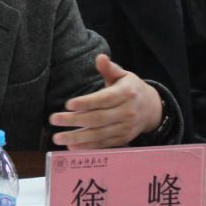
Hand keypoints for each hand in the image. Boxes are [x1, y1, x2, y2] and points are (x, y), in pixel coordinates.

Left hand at [48, 54, 162, 148]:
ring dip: (77, 138)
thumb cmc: (131, 88)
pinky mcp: (123, 139)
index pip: (104, 99)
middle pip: (98, 118)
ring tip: (58, 137)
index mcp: (127, 93)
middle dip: (74, 120)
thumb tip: (100, 57)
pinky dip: (88, 147)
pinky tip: (72, 147)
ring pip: (99, 134)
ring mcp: (125, 128)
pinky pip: (104, 145)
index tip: (68, 104)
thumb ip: (109, 68)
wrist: (151, 109)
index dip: (86, 102)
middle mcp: (127, 112)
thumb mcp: (123, 75)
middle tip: (54, 120)